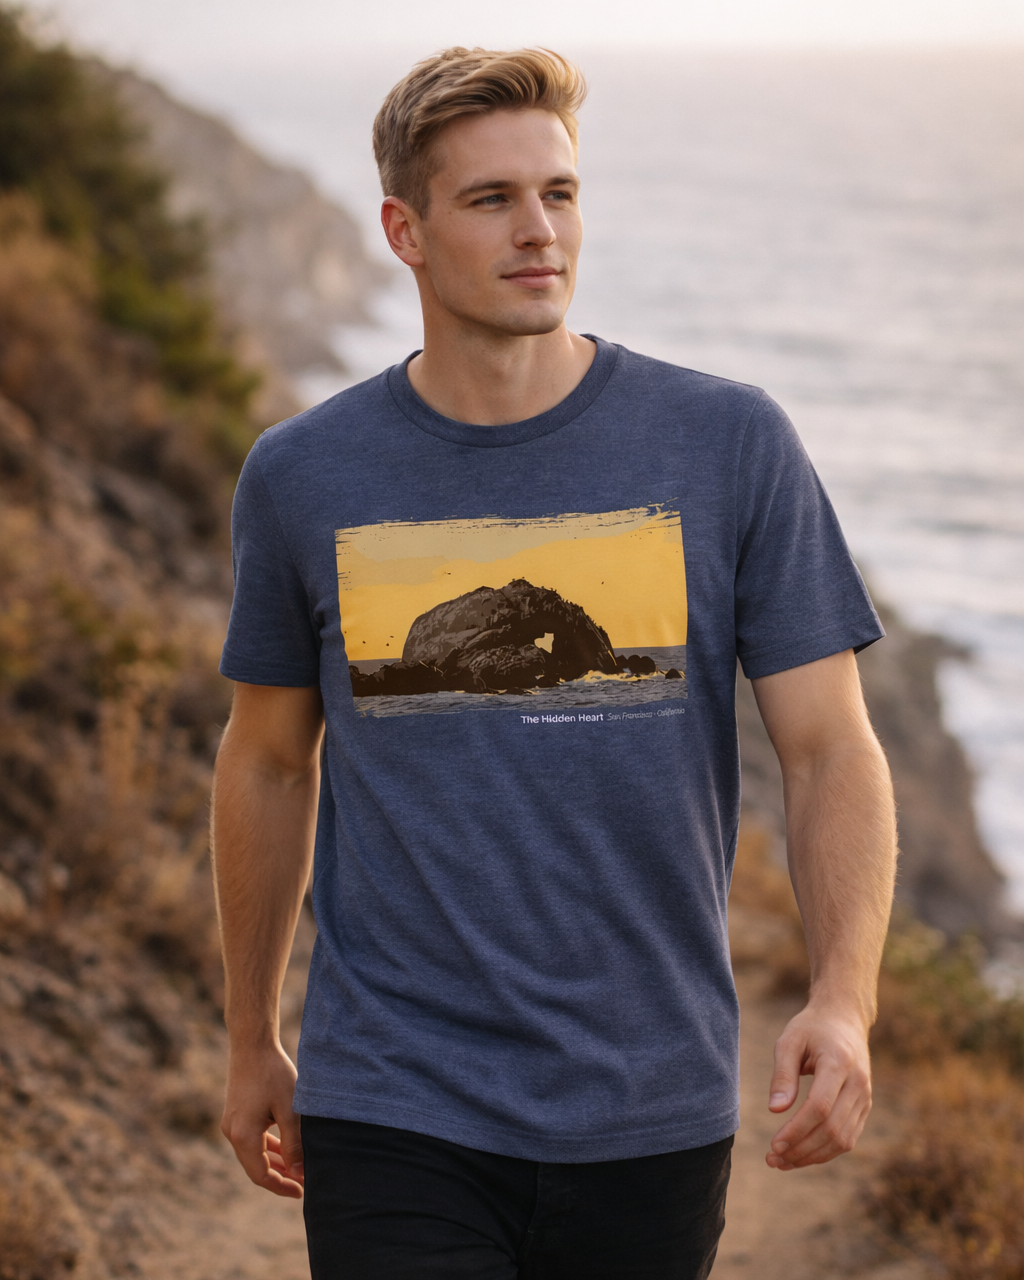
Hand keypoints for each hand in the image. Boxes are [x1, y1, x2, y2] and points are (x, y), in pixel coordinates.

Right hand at [221, 1042, 303, 1196]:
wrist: (252, 1044)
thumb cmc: (273, 1074)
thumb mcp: (290, 1109)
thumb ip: (294, 1143)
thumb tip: (298, 1173)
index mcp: (244, 1136)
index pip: (261, 1176)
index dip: (282, 1186)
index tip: (302, 1191)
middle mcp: (232, 1133)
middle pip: (256, 1167)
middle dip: (280, 1176)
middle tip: (304, 1182)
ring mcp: (232, 1124)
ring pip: (254, 1153)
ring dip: (275, 1161)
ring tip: (298, 1168)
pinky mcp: (236, 1114)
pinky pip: (252, 1139)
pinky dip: (268, 1146)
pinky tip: (284, 1147)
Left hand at [765, 1003, 871, 1170]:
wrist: (844, 1018)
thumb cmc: (811, 1028)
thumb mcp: (789, 1040)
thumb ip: (782, 1074)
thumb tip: (775, 1110)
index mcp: (839, 1063)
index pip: (820, 1107)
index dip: (797, 1130)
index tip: (774, 1144)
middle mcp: (858, 1083)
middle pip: (832, 1129)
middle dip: (801, 1149)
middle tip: (772, 1159)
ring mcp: (865, 1097)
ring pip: (842, 1140)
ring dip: (812, 1156)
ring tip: (782, 1162)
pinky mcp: (864, 1106)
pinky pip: (848, 1137)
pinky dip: (825, 1151)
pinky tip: (800, 1154)